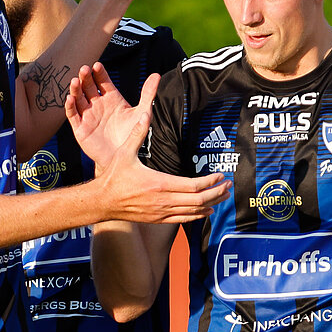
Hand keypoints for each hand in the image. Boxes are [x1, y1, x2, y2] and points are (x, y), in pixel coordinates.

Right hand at [65, 63, 150, 165]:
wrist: (122, 156)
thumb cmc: (132, 134)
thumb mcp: (142, 112)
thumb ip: (148, 93)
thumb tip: (156, 75)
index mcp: (111, 98)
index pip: (103, 81)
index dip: (99, 73)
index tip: (97, 66)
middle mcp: (98, 104)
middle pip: (89, 87)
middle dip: (86, 78)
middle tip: (84, 69)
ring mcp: (88, 115)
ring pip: (79, 98)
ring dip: (76, 89)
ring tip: (75, 81)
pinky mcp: (80, 127)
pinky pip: (73, 115)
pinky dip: (70, 106)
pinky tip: (70, 99)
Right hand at [66, 64, 228, 223]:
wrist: (102, 202)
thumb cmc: (113, 177)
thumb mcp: (124, 152)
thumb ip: (138, 133)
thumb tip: (146, 112)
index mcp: (159, 183)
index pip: (193, 186)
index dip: (210, 182)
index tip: (221, 176)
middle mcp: (163, 201)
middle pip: (199, 201)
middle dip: (217, 193)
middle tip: (229, 186)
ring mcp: (162, 212)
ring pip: (194, 212)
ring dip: (211, 204)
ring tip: (223, 196)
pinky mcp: (158, 219)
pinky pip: (183, 219)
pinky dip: (198, 215)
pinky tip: (207, 210)